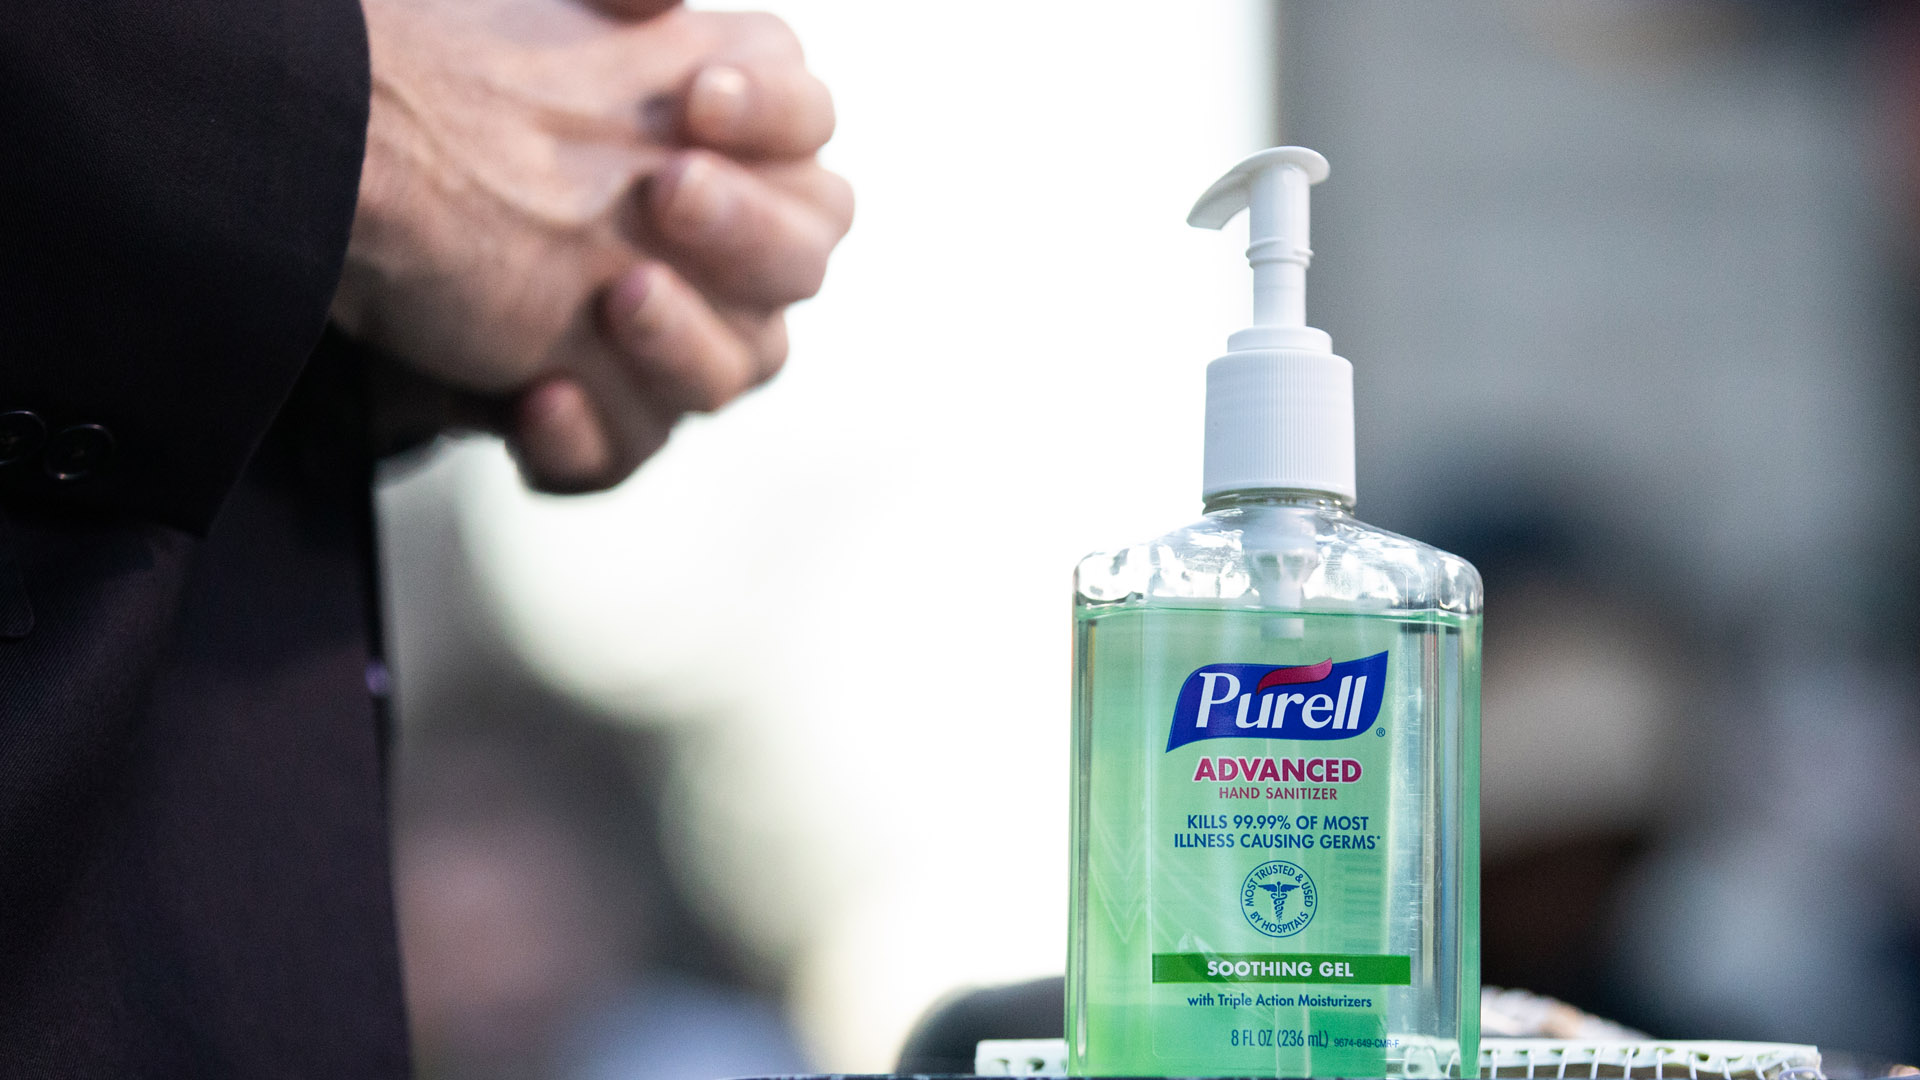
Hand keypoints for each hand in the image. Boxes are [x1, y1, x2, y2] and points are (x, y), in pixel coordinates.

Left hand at [331, 0, 851, 489]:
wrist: (334, 196)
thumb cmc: (447, 99)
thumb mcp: (529, 21)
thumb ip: (604, 1)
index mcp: (732, 141)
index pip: (807, 125)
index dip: (775, 114)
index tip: (699, 95)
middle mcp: (726, 253)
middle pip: (798, 260)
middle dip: (744, 229)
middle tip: (666, 189)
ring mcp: (675, 343)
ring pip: (735, 368)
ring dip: (682, 338)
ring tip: (615, 297)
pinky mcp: (601, 417)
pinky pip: (626, 449)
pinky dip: (587, 433)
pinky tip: (536, 395)